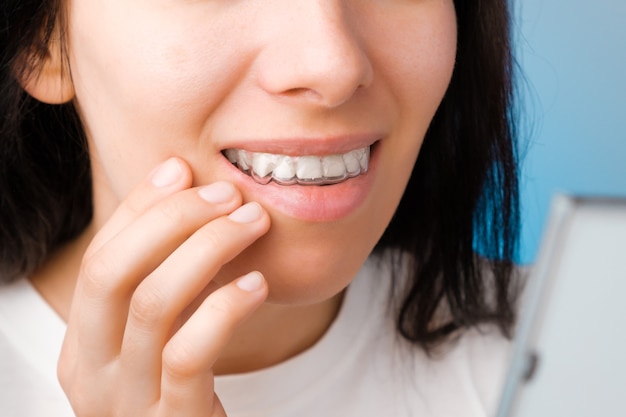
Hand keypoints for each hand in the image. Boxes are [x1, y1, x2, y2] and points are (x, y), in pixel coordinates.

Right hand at [58, 157, 269, 415]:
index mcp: (83, 341)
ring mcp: (127, 400)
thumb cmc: (181, 388)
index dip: (140, 206)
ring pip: (153, 305)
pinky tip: (258, 284)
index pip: (101, 255)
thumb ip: (162, 269)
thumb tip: (179, 176)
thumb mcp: (159, 332)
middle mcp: (91, 370)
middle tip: (228, 196)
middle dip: (172, 220)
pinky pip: (190, 354)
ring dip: (208, 250)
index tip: (182, 169)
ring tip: (252, 224)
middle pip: (112, 272)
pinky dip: (225, 308)